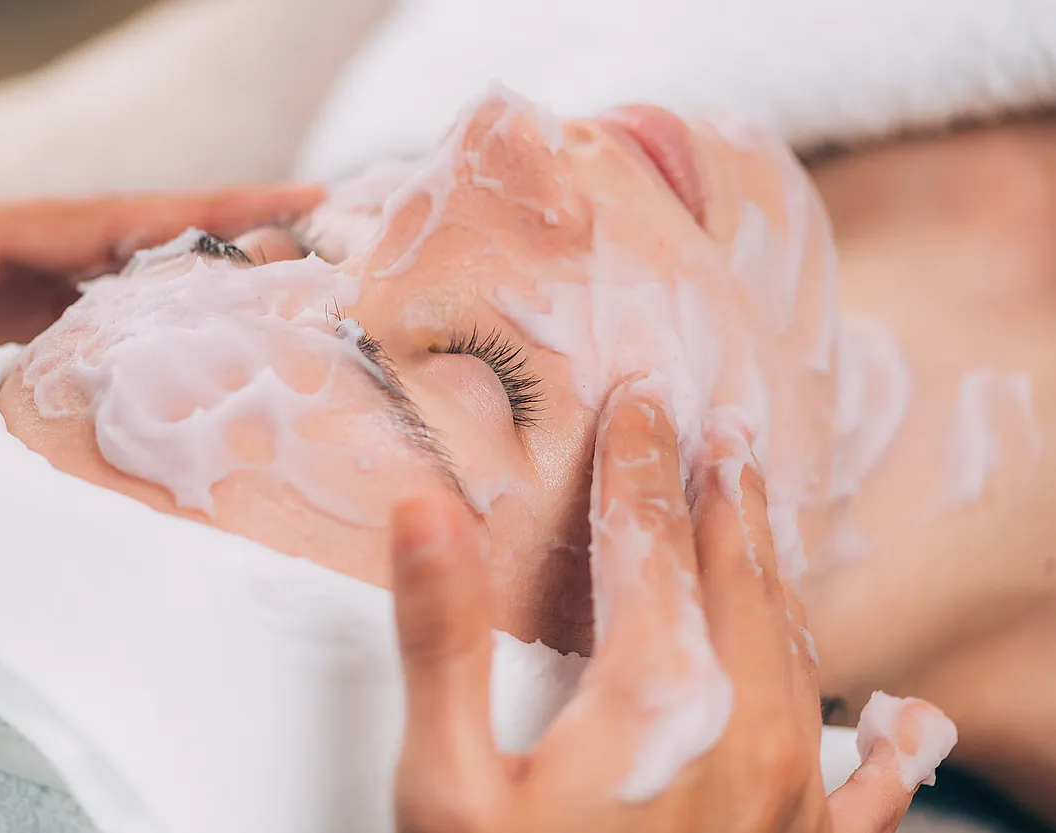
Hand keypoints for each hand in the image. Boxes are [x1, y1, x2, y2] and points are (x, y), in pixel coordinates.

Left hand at [0, 151, 321, 439]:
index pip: (111, 219)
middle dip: (227, 244)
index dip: (206, 212)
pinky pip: (78, 342)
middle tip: (316, 253)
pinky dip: (138, 345)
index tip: (293, 204)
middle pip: (136, 248)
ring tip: (273, 303)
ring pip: (117, 296)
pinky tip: (179, 361)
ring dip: (193, 295)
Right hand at [388, 382, 953, 831]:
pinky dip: (883, 742)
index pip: (649, 536)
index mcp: (655, 692)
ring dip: (778, 574)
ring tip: (766, 521)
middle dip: (722, 495)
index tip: (645, 402)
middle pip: (737, 574)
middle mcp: (743, 730)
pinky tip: (910, 729)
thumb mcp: (446, 786)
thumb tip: (424, 513)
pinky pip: (865, 786)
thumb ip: (442, 642)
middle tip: (724, 434)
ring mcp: (789, 800)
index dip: (641, 460)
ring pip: (799, 649)